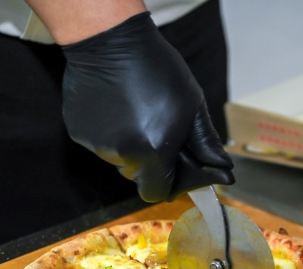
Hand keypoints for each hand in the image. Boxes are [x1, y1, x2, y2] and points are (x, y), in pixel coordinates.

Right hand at [61, 12, 233, 202]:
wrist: (111, 41)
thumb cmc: (158, 70)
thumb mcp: (192, 106)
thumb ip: (206, 144)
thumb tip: (223, 172)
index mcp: (153, 153)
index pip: (157, 193)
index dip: (169, 184)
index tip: (175, 168)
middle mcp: (122, 155)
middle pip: (138, 176)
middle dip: (152, 161)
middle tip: (159, 130)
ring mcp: (97, 145)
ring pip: (120, 159)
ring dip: (131, 145)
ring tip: (137, 110)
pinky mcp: (79, 132)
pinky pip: (101, 143)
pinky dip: (111, 132)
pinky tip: (117, 106)